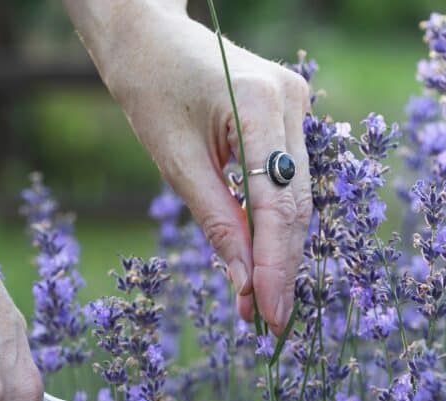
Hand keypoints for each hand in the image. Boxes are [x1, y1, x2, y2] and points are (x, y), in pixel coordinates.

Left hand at [68, 2, 312, 333]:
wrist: (148, 34)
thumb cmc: (149, 86)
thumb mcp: (174, 161)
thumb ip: (216, 221)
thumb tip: (243, 283)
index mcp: (261, 103)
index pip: (279, 203)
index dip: (276, 266)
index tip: (269, 315)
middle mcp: (293, 101)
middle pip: (297, 205)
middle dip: (281, 268)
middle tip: (267, 322)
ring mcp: (298, 104)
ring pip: (297, 198)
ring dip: (278, 253)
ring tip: (257, 304)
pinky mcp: (290, 115)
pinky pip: (287, 182)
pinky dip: (272, 224)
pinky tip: (258, 263)